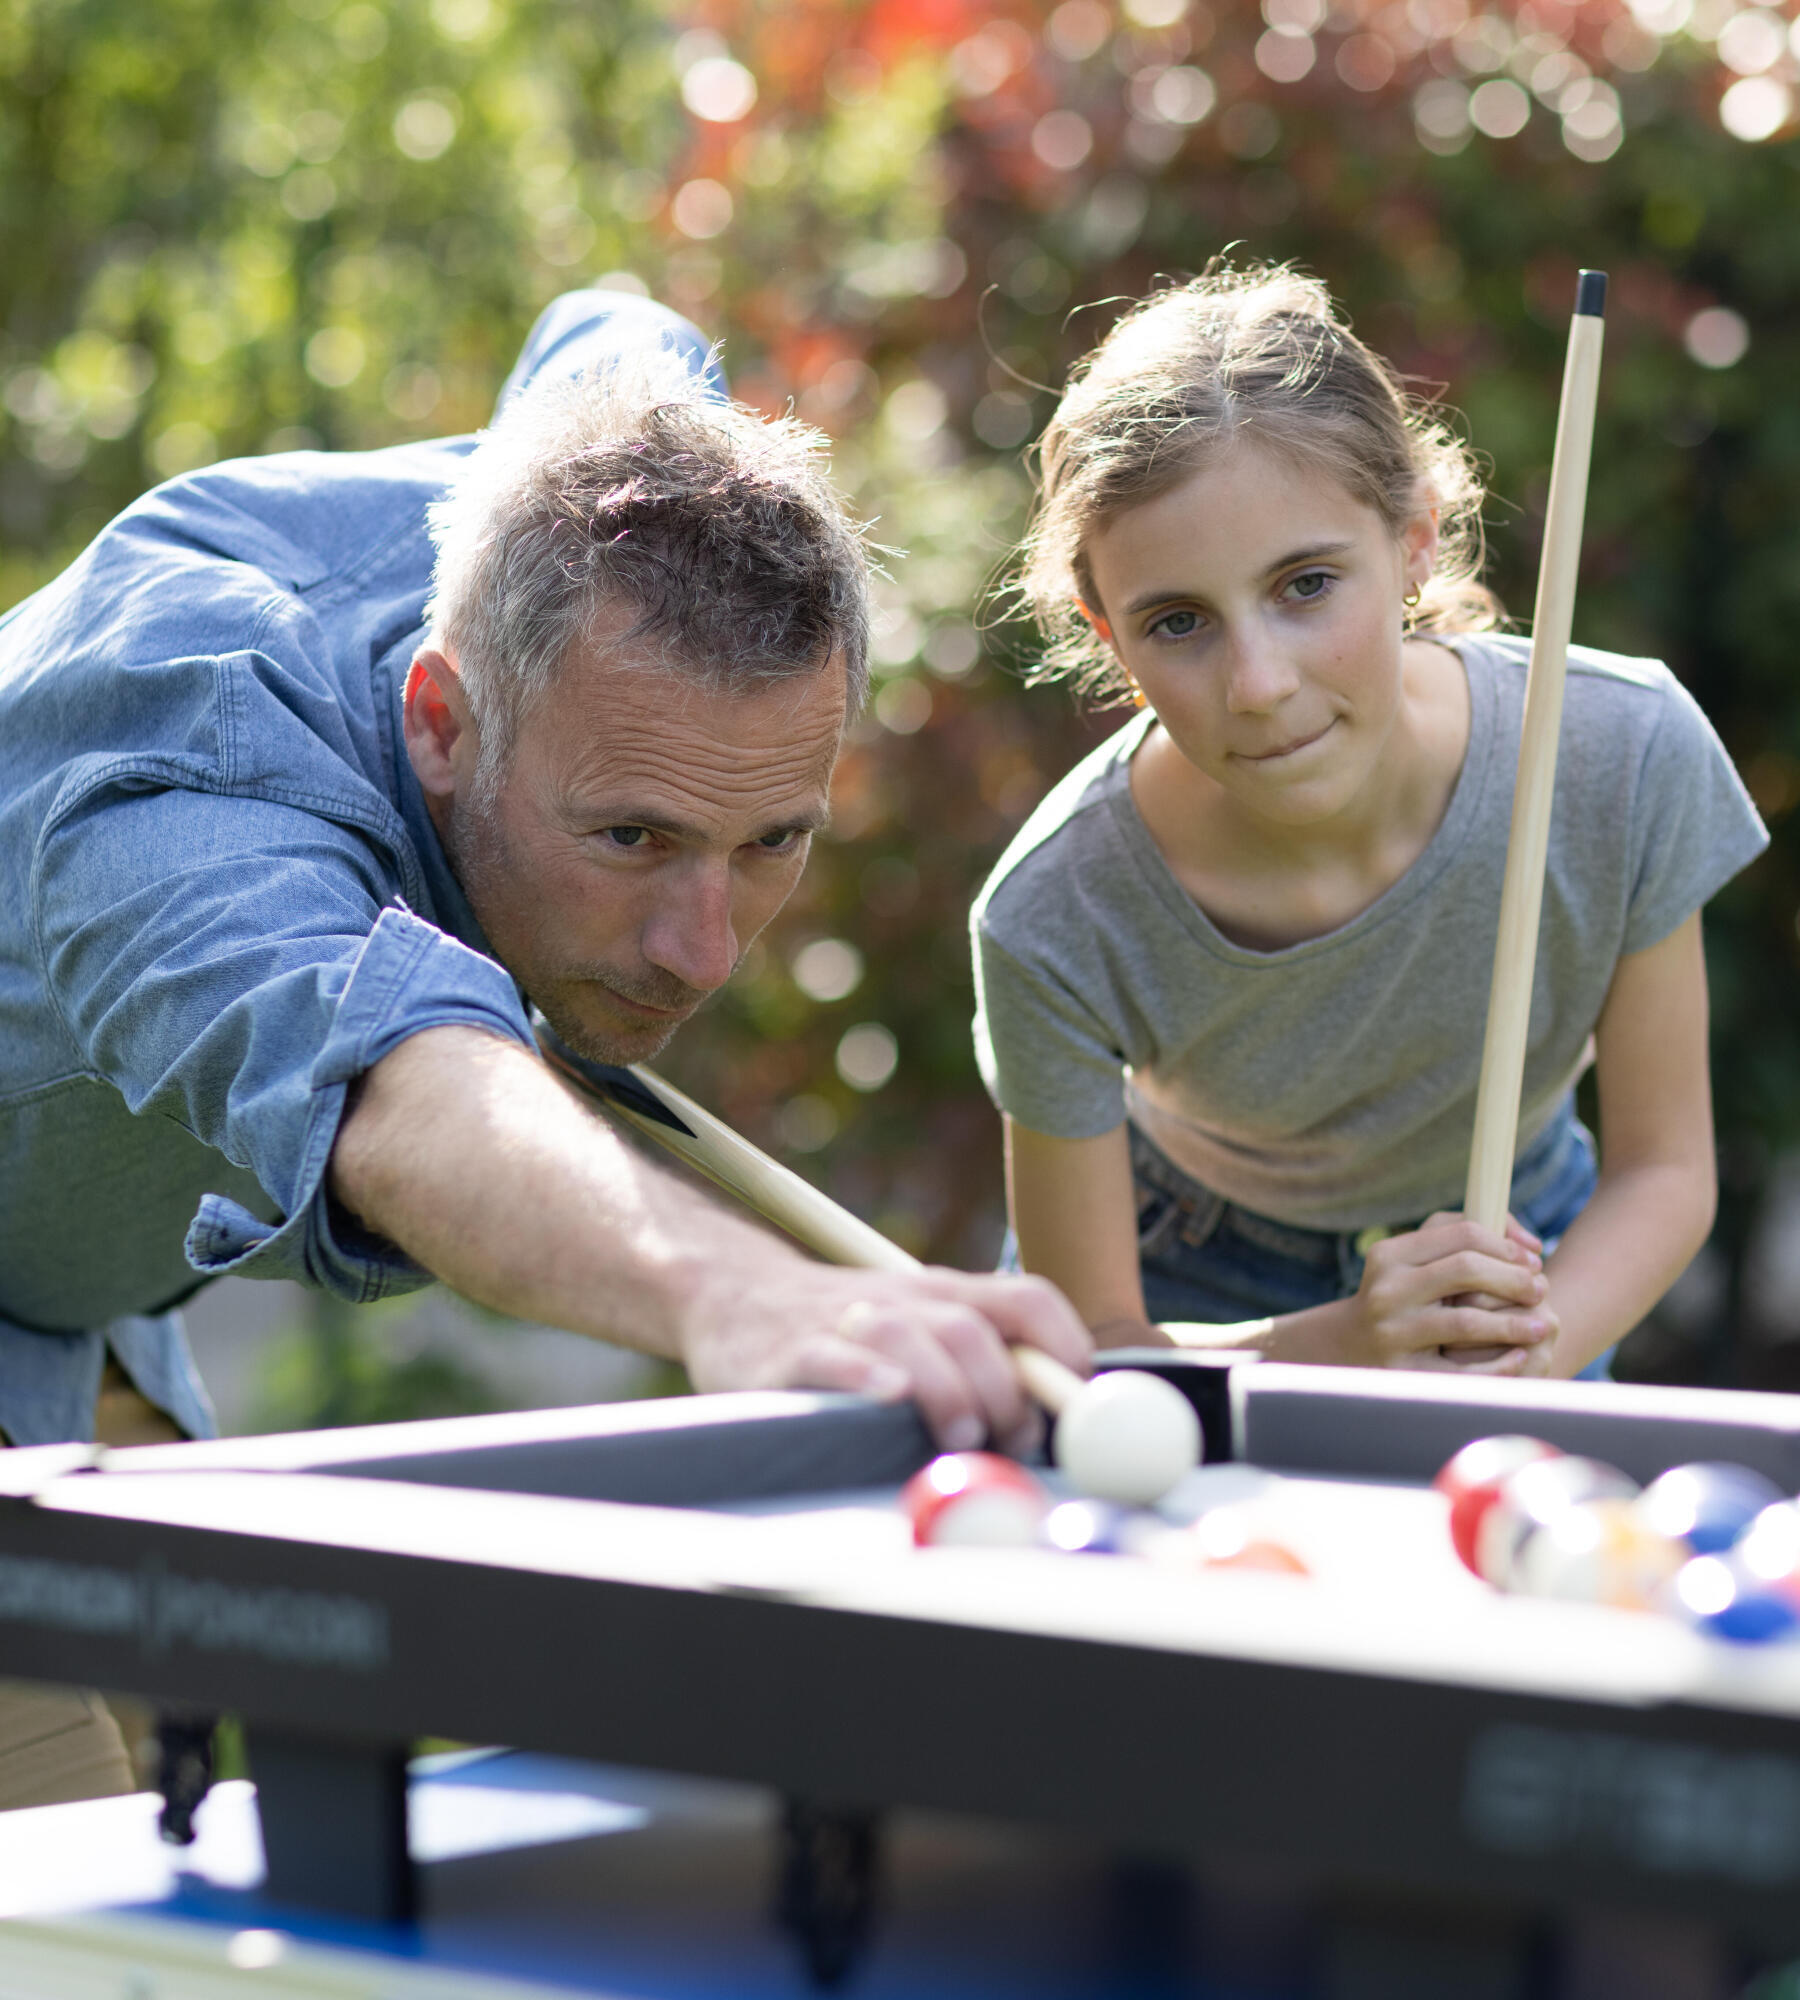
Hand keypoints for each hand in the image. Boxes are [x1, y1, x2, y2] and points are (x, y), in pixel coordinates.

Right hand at [680, 1263, 1093, 1455]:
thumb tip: (1060, 1426)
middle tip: (1014, 1441)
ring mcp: (850, 1322)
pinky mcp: (794, 1351)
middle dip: (1007, 1389)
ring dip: (950, 1387)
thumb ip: (984, 1363)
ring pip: (913, 1336)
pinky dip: (867, 1375)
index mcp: (946, 1294)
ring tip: (961, 1431)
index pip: (1028, 1299)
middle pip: (974, 1329)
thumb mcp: (921, 1327)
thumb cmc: (849, 1332)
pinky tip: (888, 1397)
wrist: (736, 1295)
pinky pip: (836, 1357)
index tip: (1079, 1402)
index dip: (1067, 1347)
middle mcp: (906, 1299)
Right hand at [1337, 1212, 1555, 1373]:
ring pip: (1466, 1322)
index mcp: (1390, 1254)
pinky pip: (1462, 1371)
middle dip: (1514, 1279)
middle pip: (1466, 1270)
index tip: (1533, 1260)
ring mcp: (1392, 1332)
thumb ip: (1467, 1233)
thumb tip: (1531, 1245)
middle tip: (1541, 1290)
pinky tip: (1519, 1356)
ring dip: (1514, 1323)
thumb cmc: (1403, 1294)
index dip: (1506, 1246)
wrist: (1349, 1347)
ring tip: (1542, 1325)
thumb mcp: (1416, 1257)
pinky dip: (1498, 1364)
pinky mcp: (1404, 1372)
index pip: (1462, 1235)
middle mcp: (1387, 1290)